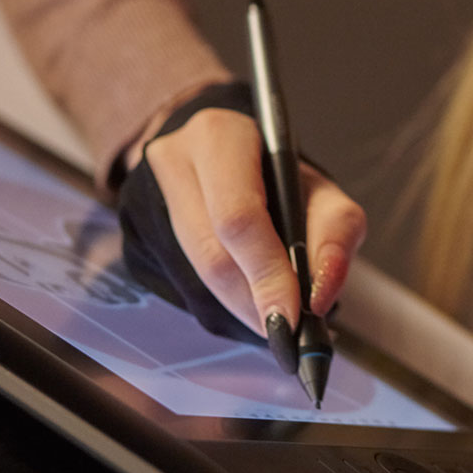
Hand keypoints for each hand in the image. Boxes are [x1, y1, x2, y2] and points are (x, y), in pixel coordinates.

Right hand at [117, 83, 365, 344]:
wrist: (227, 158)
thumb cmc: (279, 175)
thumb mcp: (320, 191)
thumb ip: (336, 234)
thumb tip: (322, 294)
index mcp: (219, 136)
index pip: (238, 216)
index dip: (266, 272)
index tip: (295, 318)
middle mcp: (172, 162)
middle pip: (212, 255)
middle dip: (254, 304)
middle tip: (290, 336)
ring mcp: (143, 201)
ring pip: (194, 279)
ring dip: (240, 312)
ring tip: (276, 321)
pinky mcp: (136, 237)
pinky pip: (179, 289)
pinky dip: (221, 308)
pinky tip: (247, 306)